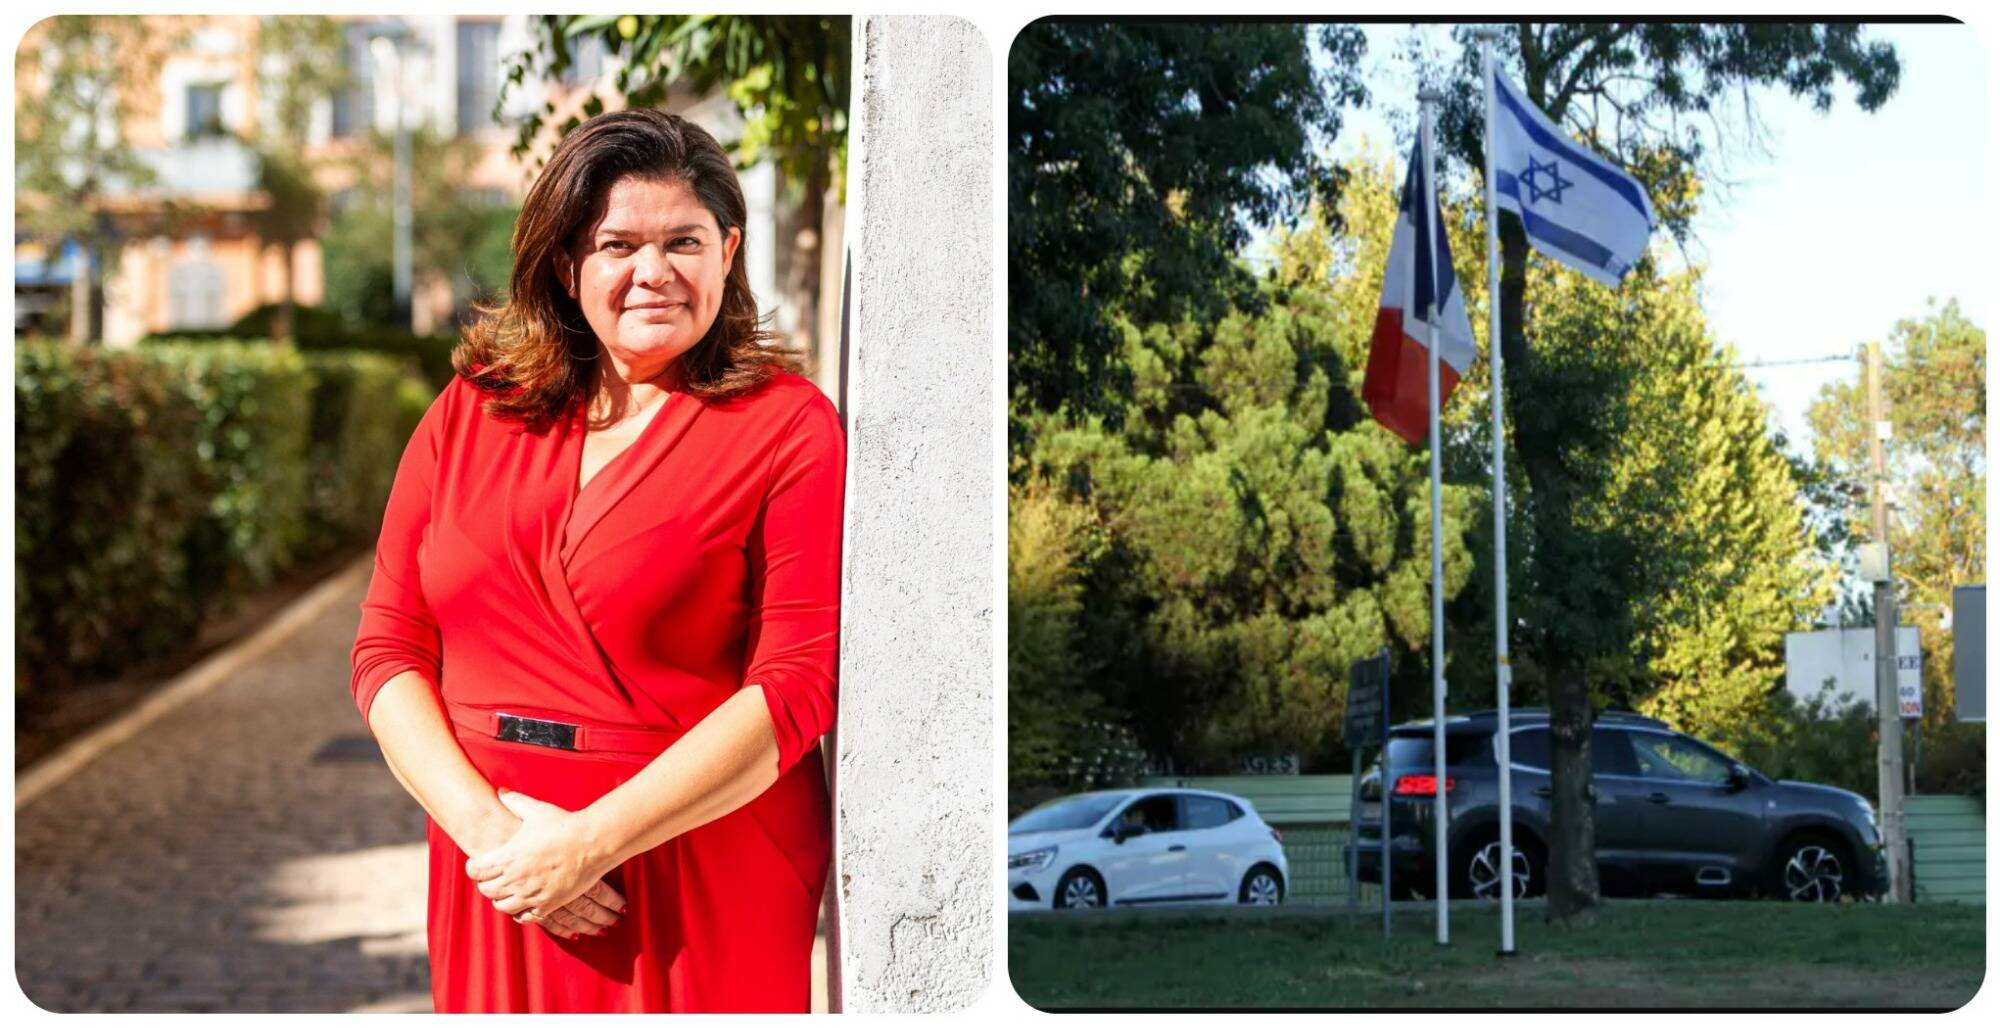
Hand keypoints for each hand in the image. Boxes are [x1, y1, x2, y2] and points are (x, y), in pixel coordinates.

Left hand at [466, 789, 617, 928]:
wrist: (593, 842)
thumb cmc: (564, 825)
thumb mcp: (536, 810)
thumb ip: (514, 801)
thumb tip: (500, 791)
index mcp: (508, 856)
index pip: (475, 870)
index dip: (474, 867)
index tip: (478, 863)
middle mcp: (516, 878)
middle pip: (485, 890)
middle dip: (486, 883)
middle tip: (492, 876)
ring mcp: (531, 894)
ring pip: (502, 906)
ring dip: (501, 899)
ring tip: (507, 890)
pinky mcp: (548, 904)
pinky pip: (525, 917)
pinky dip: (521, 912)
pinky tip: (524, 902)